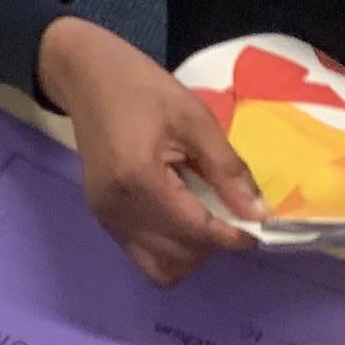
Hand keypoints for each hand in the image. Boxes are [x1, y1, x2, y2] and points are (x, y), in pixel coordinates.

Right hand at [39, 17, 261, 287]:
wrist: (86, 76)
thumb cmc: (142, 88)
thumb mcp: (194, 118)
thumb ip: (227, 169)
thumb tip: (258, 214)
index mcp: (139, 178)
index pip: (196, 231)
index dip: (234, 236)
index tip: (258, 227)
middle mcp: (117, 208)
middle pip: (179, 258)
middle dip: (213, 245)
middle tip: (231, 216)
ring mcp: (105, 216)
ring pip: (159, 267)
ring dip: (191, 253)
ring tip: (205, 218)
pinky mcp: (102, 217)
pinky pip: (141, 254)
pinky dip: (170, 248)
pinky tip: (181, 215)